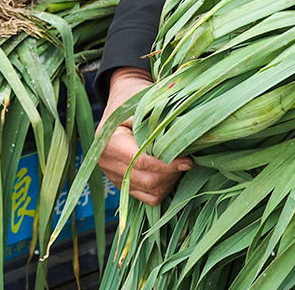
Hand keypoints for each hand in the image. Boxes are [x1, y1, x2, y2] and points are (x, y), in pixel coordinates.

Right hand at [97, 67, 192, 204]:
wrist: (121, 100)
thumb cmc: (134, 97)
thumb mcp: (144, 103)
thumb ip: (158, 123)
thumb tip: (182, 142)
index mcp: (109, 141)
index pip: (141, 161)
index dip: (167, 164)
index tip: (188, 160)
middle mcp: (106, 162)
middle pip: (146, 179)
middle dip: (171, 173)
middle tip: (187, 160)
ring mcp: (112, 175)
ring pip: (148, 191)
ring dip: (169, 182)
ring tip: (179, 165)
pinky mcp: (121, 183)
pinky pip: (146, 197)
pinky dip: (162, 189)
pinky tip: (170, 174)